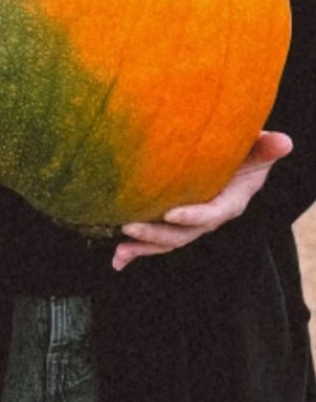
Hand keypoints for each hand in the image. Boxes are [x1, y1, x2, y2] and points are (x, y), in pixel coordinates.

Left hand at [111, 130, 292, 271]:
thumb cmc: (246, 152)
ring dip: (142, 248)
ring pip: (167, 242)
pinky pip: (157, 241)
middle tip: (129, 227)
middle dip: (156, 234)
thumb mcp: (257, 150)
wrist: (236, 163)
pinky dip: (137, 252)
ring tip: (118, 253)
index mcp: (230, 203)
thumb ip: (264, 148)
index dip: (194, 215)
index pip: (212, 213)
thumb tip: (284, 141)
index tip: (171, 214)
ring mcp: (192, 224)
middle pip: (183, 234)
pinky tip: (117, 260)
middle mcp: (209, 219)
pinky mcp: (176, 224)